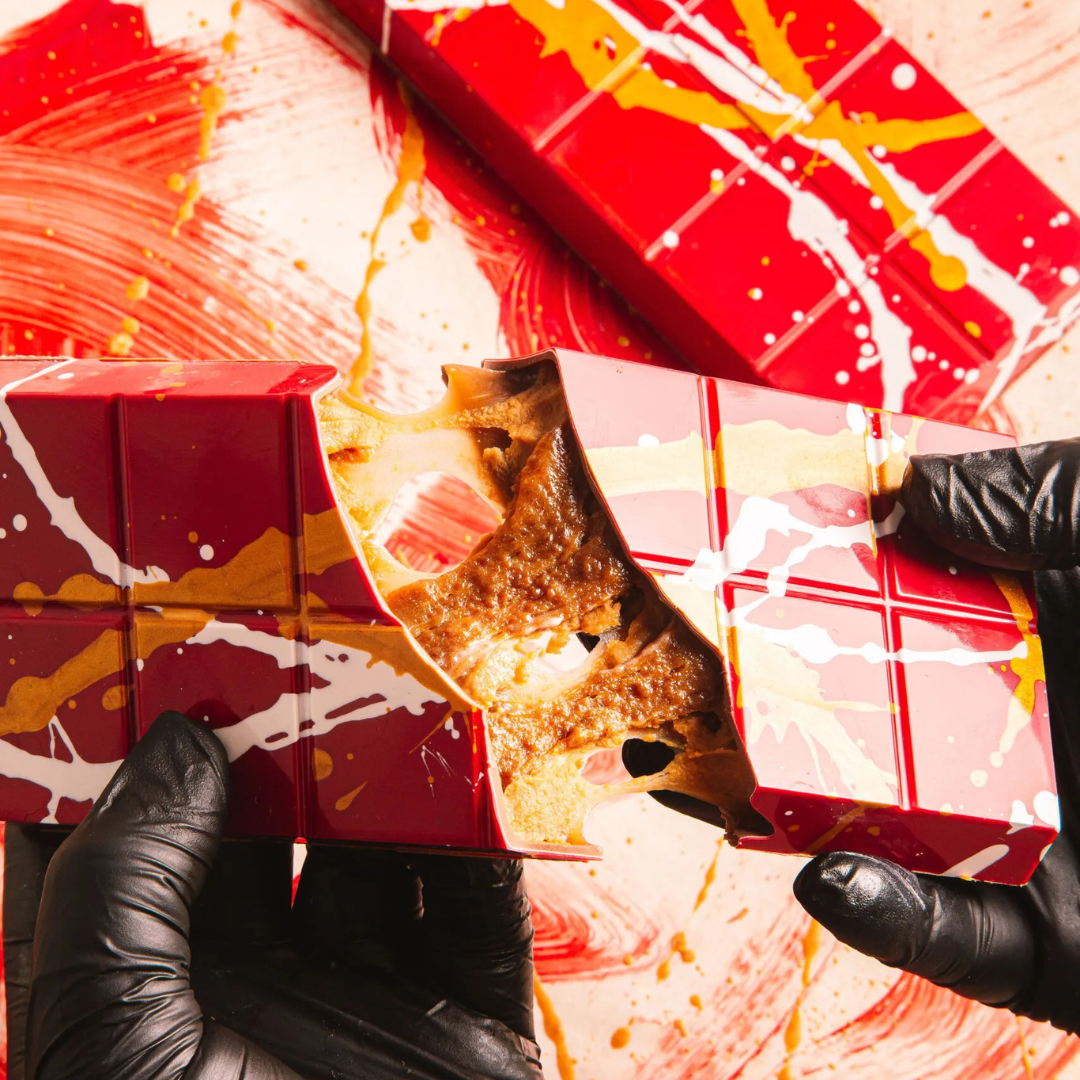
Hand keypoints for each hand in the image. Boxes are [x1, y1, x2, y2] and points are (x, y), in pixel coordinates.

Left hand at [5, 712, 541, 1079]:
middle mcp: (248, 1009)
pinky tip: (466, 763)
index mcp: (142, 1024)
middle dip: (258, 741)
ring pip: (370, 857)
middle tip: (267, 637)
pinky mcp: (468, 1034)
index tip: (117, 663)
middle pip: (250, 840)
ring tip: (373, 675)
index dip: (102, 765)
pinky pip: (477, 908)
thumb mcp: (111, 1061)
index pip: (106, 868)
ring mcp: (366, 1016)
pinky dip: (475, 834)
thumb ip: (119, 897)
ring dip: (377, 774)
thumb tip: (178, 750)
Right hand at [624, 439, 1079, 1034]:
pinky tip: (831, 875)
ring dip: (795, 809)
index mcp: (1042, 631)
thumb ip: (1035, 495)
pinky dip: (889, 914)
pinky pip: (963, 936)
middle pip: (870, 716)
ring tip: (716, 777)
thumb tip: (895, 486)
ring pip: (889, 827)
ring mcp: (1045, 836)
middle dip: (771, 700)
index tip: (730, 560)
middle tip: (691, 672)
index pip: (897, 600)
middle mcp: (1031, 731)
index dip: (808, 580)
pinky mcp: (1067, 941)